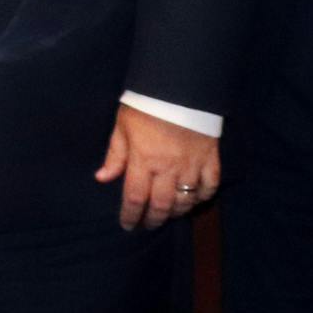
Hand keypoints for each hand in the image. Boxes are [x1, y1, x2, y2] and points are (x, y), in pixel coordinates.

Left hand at [94, 103, 218, 229]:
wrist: (179, 87)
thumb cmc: (145, 106)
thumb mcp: (122, 126)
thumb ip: (115, 155)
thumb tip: (102, 178)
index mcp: (143, 161)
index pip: (134, 198)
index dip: (130, 215)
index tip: (127, 225)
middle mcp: (168, 169)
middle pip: (161, 205)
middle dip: (153, 220)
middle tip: (147, 225)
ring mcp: (191, 166)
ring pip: (186, 200)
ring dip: (176, 212)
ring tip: (168, 214)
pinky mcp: (210, 159)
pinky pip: (209, 186)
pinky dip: (202, 197)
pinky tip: (194, 200)